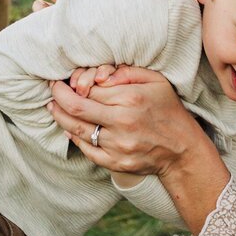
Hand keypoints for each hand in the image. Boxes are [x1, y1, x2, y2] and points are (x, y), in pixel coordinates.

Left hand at [48, 67, 201, 177]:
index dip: (74, 83)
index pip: (91, 89)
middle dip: (58, 96)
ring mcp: (117, 146)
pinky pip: (86, 149)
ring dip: (59, 116)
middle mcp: (122, 123)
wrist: (182, 150)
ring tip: (53, 107)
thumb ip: (128, 72)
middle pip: (76, 108)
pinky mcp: (115, 163)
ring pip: (76, 129)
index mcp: (131, 99)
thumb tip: (99, 76)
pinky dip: (74, 137)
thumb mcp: (156, 82)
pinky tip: (69, 128)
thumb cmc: (169, 111)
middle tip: (52, 89)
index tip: (66, 79)